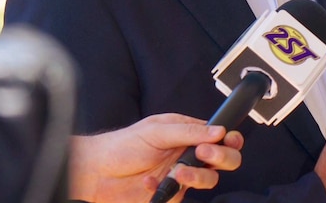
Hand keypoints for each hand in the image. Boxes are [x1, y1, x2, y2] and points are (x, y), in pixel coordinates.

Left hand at [68, 113, 243, 202]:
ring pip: (209, 180)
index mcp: (188, 134)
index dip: (230, 139)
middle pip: (223, 159)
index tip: (227, 140)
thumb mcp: (156, 130)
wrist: (95, 174)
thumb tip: (218, 131)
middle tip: (205, 155)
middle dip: (221, 157)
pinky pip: (181, 196)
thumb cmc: (122, 145)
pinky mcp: (170, 195)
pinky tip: (149, 182)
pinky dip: (165, 189)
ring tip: (178, 172)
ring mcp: (181, 176)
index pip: (220, 135)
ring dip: (197, 176)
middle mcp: (188, 155)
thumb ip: (188, 132)